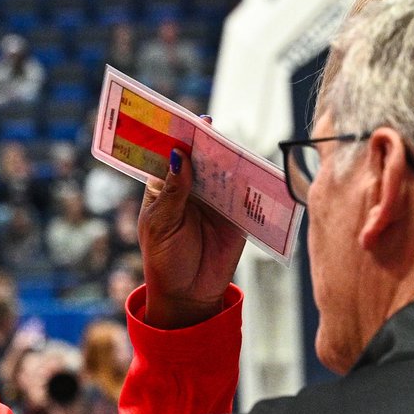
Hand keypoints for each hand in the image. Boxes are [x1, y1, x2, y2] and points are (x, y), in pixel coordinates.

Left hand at [138, 129, 245, 328]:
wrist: (188, 295)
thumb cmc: (164, 261)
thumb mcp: (161, 226)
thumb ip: (173, 192)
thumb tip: (180, 155)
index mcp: (165, 187)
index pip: (170, 154)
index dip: (175, 135)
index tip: (182, 119)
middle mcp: (191, 187)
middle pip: (201, 155)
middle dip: (204, 140)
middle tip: (208, 124)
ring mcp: (216, 198)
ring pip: (224, 168)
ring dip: (228, 156)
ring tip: (228, 145)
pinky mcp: (237, 213)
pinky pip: (246, 192)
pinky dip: (250, 180)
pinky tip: (251, 169)